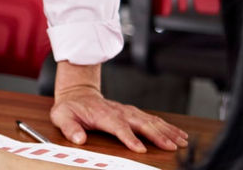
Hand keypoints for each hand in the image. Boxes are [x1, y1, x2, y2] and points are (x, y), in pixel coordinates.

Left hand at [50, 62, 187, 152]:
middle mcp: (119, 111)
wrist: (77, 93)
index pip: (118, 126)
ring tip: (181, 141)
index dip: (129, 137)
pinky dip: (167, 127)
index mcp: (103, 114)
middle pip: (141, 123)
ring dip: (167, 131)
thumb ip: (69, 128)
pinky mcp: (133, 113)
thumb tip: (78, 138)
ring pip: (151, 121)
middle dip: (157, 135)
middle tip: (172, 146)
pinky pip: (153, 120)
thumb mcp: (61, 116)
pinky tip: (179, 134)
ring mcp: (128, 111)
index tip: (140, 149)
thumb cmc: (70, 107)